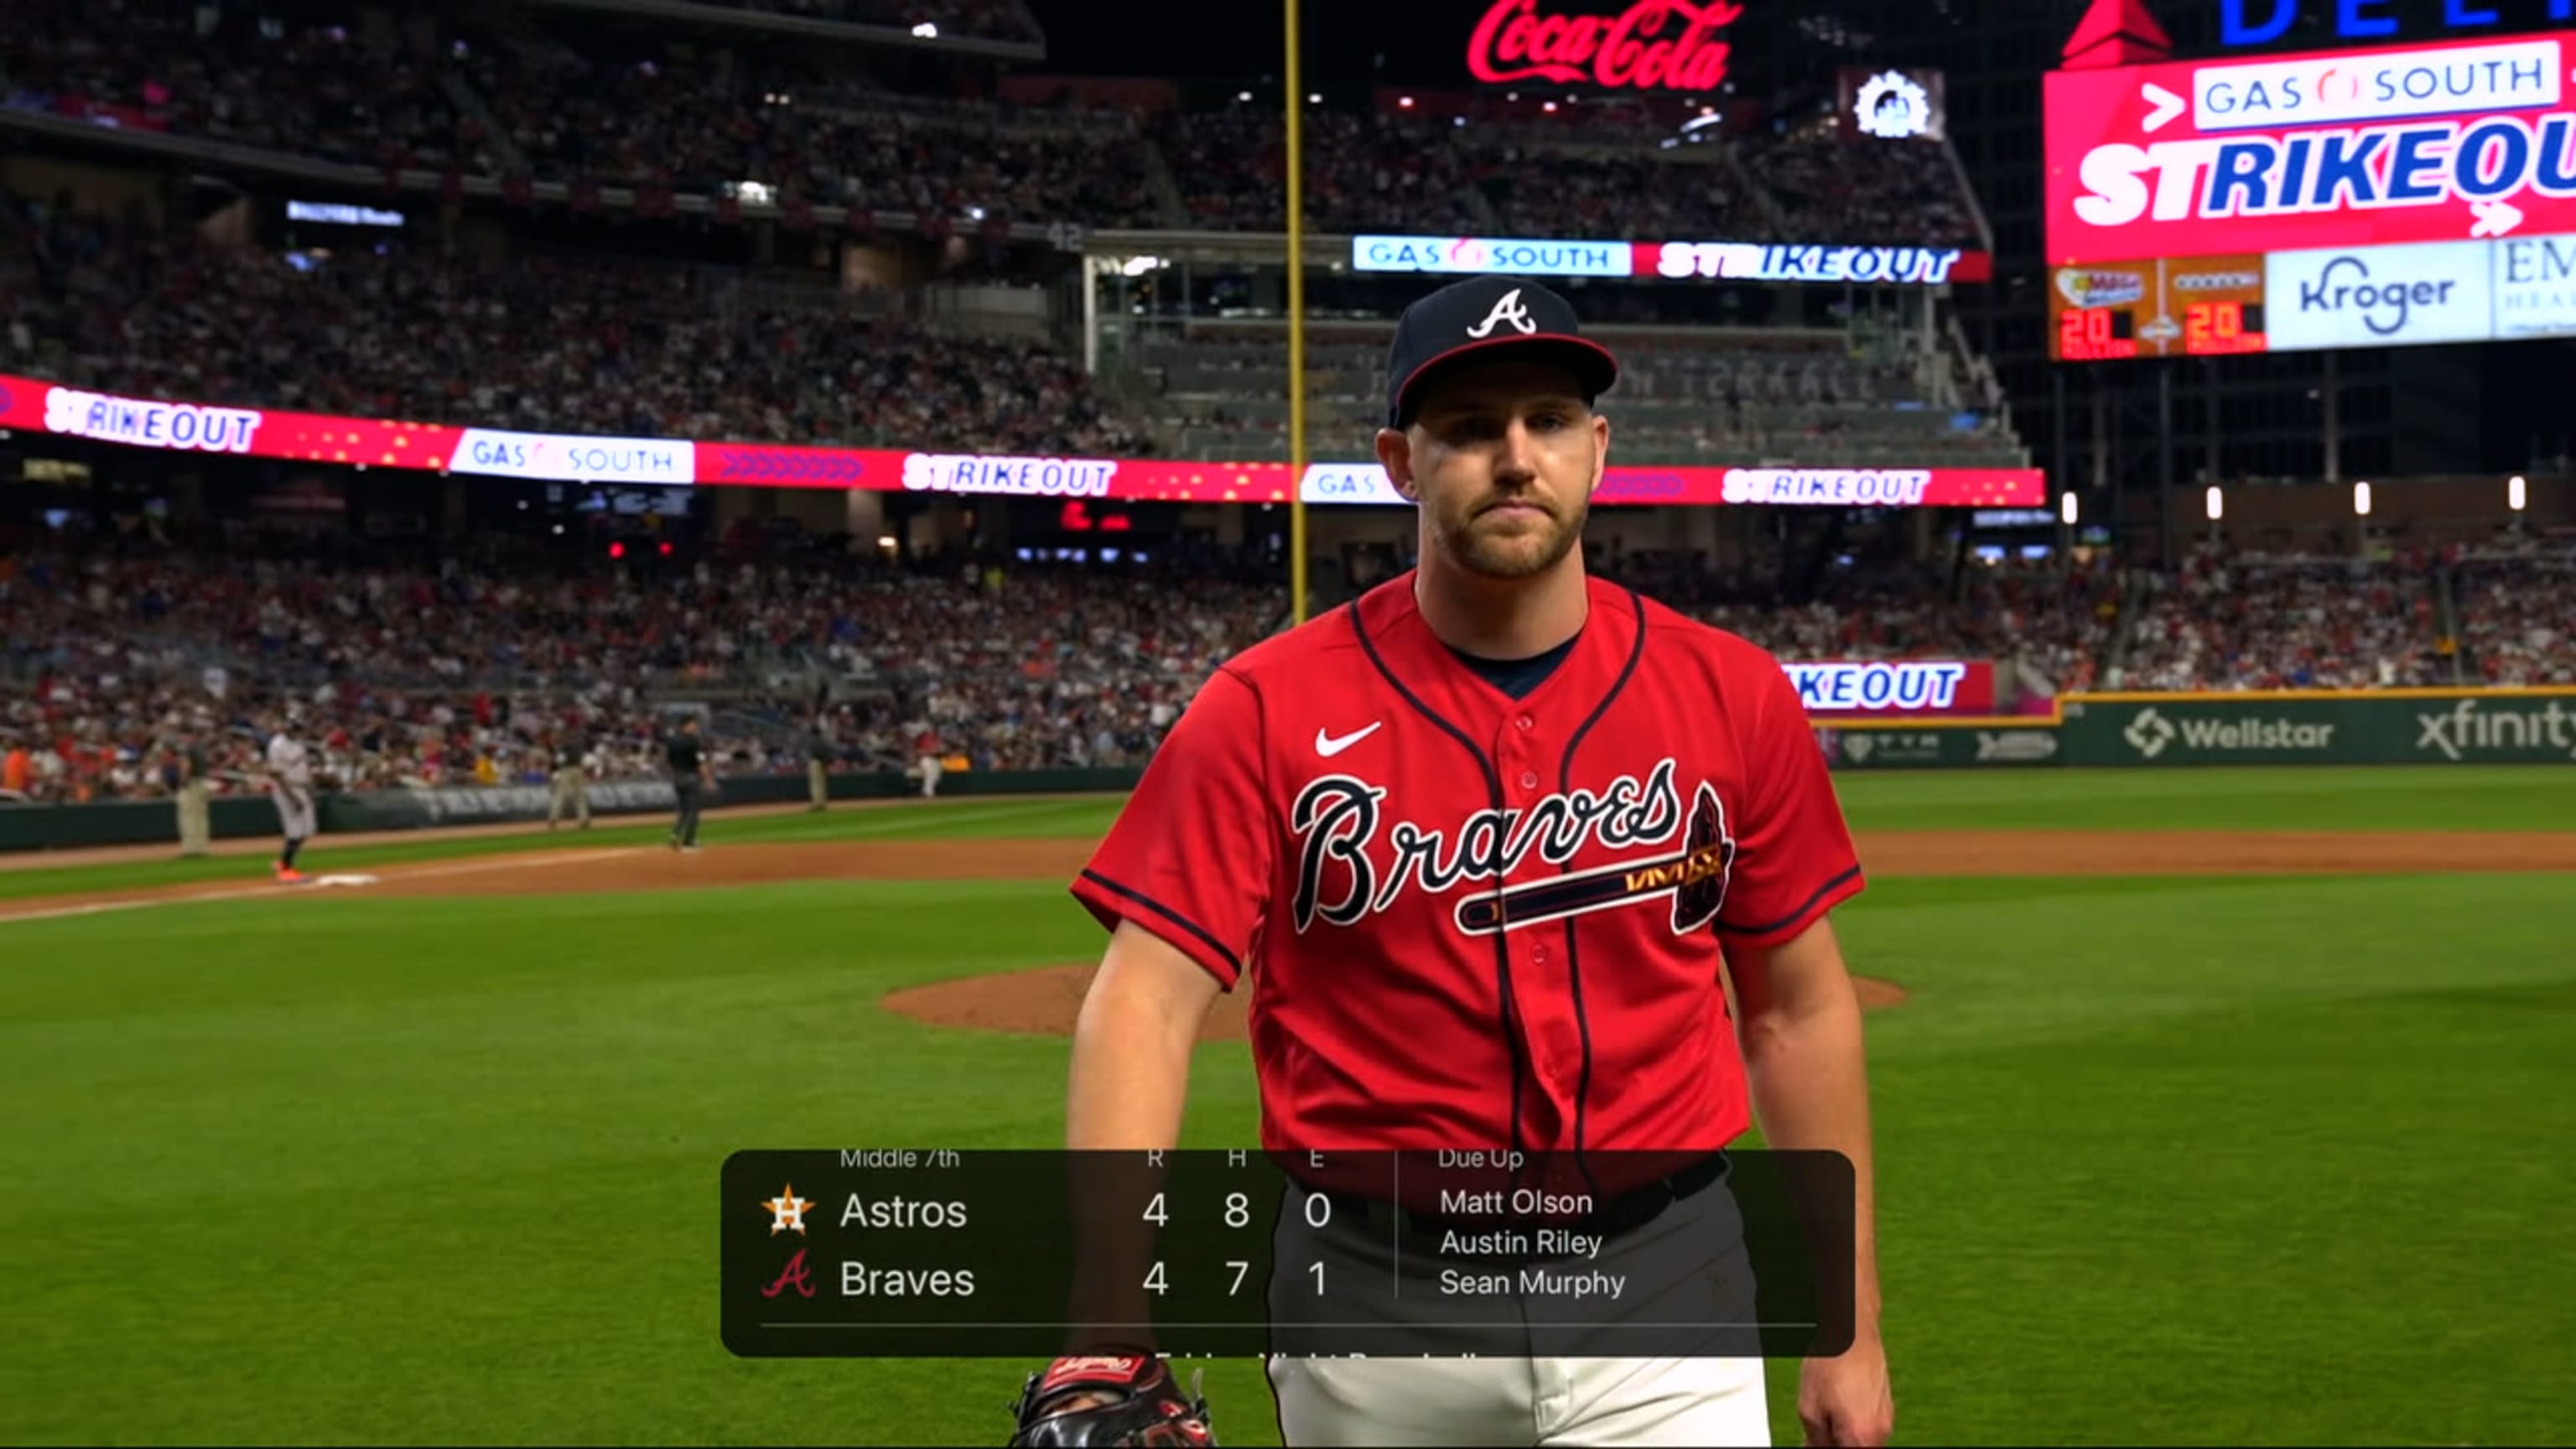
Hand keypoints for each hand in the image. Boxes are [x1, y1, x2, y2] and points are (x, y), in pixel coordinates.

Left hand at [1799, 1331, 1891, 1446]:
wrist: (1850, 1331)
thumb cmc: (1831, 1363)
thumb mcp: (1809, 1410)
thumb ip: (1815, 1442)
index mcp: (1861, 1438)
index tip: (1815, 1445)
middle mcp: (1882, 1432)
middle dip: (1836, 1445)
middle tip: (1816, 1434)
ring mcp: (1888, 1419)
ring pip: (1863, 1441)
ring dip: (1845, 1436)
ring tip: (1827, 1412)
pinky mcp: (1887, 1407)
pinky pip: (1870, 1427)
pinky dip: (1854, 1424)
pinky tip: (1838, 1404)